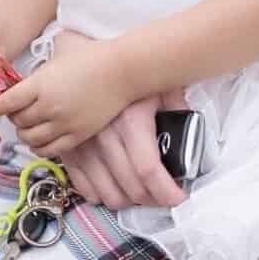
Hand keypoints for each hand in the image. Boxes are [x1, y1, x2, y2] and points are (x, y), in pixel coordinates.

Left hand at [0, 40, 136, 158]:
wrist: (121, 70)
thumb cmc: (91, 57)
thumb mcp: (58, 57)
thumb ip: (38, 73)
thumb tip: (19, 80)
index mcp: (41, 84)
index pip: (6, 102)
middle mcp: (48, 107)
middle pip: (17, 122)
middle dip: (13, 117)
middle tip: (16, 111)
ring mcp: (63, 123)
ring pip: (29, 138)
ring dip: (25, 133)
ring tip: (29, 124)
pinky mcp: (77, 135)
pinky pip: (48, 150)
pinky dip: (39, 146)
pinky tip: (40, 138)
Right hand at [41, 32, 183, 209]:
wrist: (83, 58)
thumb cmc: (124, 72)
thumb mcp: (157, 84)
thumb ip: (177, 106)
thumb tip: (191, 127)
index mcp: (130, 121)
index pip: (148, 169)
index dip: (166, 191)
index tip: (178, 198)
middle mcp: (104, 136)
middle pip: (131, 187)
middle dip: (152, 199)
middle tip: (163, 197)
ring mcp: (82, 145)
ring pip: (108, 194)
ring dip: (128, 201)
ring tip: (141, 195)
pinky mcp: (67, 149)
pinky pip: (83, 187)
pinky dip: (100, 195)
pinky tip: (114, 189)